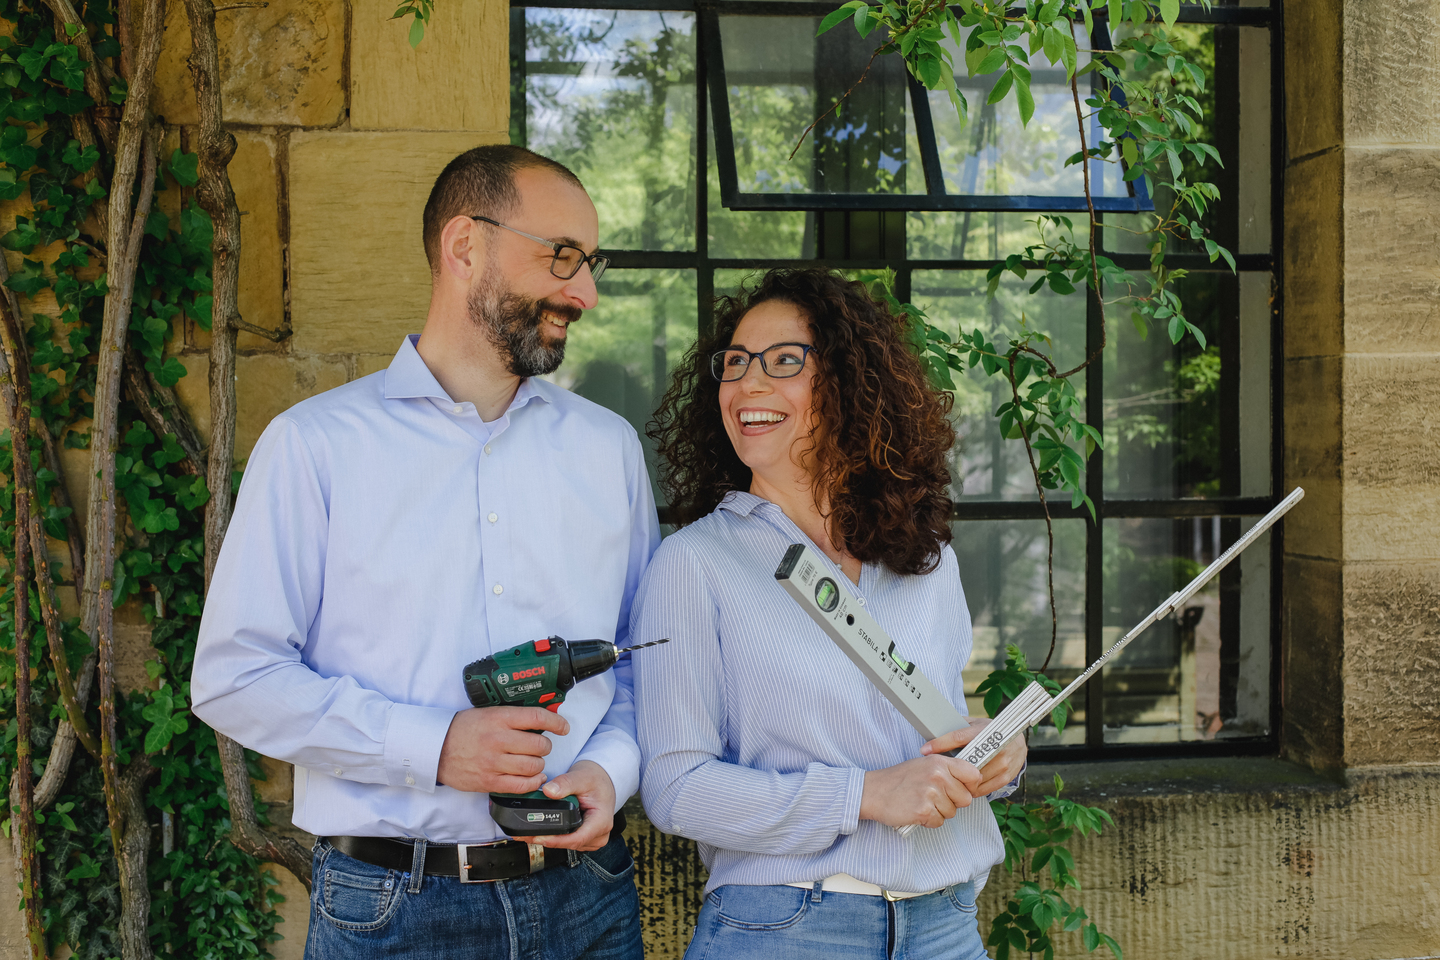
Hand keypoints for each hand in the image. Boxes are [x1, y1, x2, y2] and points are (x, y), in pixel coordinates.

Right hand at [436, 706, 569, 793]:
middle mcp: (498, 739)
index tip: (563, 727)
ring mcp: (493, 762)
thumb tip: (541, 720)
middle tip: (539, 746)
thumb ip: (512, 717)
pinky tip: (533, 777)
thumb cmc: (462, 729)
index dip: (556, 722)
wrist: (434, 748)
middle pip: (539, 745)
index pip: (537, 718)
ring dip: (539, 765)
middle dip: (545, 746)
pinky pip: (521, 785)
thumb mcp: (487, 713)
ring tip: (533, 761)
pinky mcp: (489, 781)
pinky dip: (533, 782)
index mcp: (498, 718)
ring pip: (534, 766)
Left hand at [524, 760, 615, 851]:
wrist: (603, 781)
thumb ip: (565, 783)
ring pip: (568, 844)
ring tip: (529, 832)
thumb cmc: (596, 779)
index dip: (556, 840)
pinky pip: (568, 841)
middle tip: (524, 834)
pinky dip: (555, 837)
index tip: (538, 837)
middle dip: (547, 840)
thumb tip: (548, 791)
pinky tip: (542, 830)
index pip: (577, 838)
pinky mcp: (585, 838)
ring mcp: (593, 838)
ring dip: (549, 840)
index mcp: (601, 821)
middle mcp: (599, 833)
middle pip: (570, 843)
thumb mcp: (582, 777)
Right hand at [858, 754, 981, 828]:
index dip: (971, 785)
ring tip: (921, 802)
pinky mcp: (924, 811)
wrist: (873, 791)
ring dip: (939, 812)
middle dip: (952, 802)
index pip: (974, 775)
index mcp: (939, 762)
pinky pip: (939, 822)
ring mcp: (931, 794)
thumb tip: (972, 781)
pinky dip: (928, 821)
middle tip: (934, 798)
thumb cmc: (899, 779)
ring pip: (952, 812)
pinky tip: (916, 811)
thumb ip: (947, 770)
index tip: (962, 789)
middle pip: (965, 799)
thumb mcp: (924, 764)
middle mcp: (937, 776)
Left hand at [921, 717, 1027, 796]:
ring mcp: (1003, 763)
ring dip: (960, 781)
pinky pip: (985, 788)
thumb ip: (958, 727)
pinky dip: (973, 789)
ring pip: (975, 778)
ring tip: (950, 781)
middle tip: (937, 772)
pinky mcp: (1006, 777)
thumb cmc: (991, 733)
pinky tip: (966, 786)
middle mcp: (996, 747)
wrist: (1018, 743)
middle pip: (967, 762)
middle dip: (950, 769)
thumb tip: (934, 731)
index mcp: (985, 731)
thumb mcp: (975, 723)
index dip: (940, 744)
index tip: (925, 750)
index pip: (958, 737)